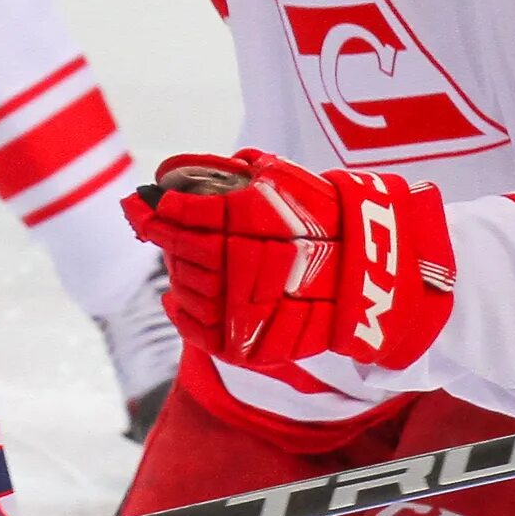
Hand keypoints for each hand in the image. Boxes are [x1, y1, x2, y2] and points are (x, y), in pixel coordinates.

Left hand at [123, 150, 456, 370]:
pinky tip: (177, 299)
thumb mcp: (280, 180)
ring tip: (195, 259)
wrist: (374, 276)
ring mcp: (239, 308)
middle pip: (178, 250)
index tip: (140, 203)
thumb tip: (173, 173)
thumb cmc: (326, 218)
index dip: (153, 209)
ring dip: (182, 270)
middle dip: (168, 236)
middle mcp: (238, 265)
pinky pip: (194, 328)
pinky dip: (181, 311)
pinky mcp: (243, 342)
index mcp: (246, 221)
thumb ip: (230, 175)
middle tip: (164, 227)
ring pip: (185, 286)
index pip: (179, 215)